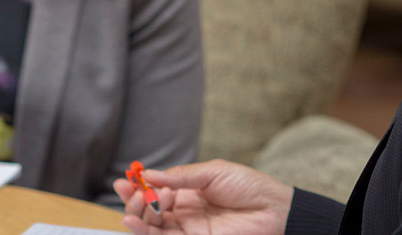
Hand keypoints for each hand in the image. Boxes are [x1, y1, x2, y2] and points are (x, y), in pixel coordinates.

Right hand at [113, 159, 293, 234]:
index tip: (127, 178)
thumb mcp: (213, 172)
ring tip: (136, 202)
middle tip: (132, 191)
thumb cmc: (249, 186)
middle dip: (135, 200)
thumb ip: (181, 176)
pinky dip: (144, 231)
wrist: (274, 209)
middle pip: (150, 210)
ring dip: (138, 215)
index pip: (157, 190)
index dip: (140, 185)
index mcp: (189, 191)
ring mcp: (188, 228)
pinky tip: (132, 221)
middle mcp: (185, 211)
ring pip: (153, 226)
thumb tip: (150, 174)